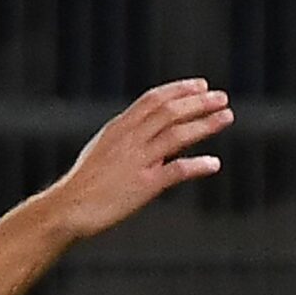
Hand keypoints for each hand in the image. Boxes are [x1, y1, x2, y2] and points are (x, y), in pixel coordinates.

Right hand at [43, 79, 234, 240]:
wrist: (68, 209)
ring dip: (204, 124)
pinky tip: (214, 164)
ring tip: (226, 117)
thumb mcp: (103, 151)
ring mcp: (137, 161)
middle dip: (198, 102)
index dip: (179, 90)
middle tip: (222, 97)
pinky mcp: (144, 186)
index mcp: (119, 128)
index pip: (153, 99)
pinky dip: (197, 165)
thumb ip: (126, 139)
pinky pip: (176, 171)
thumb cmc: (85, 184)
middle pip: (169, 112)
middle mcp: (129, 139)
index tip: (200, 85)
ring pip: (176, 134)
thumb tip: (147, 133)